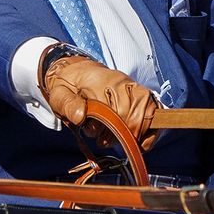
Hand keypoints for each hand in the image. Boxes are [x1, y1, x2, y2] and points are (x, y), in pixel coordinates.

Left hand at [42, 56, 158, 150]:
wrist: (75, 71)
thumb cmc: (68, 86)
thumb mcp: (59, 96)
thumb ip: (68, 105)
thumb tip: (80, 116)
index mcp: (99, 82)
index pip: (116, 111)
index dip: (112, 130)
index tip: (102, 140)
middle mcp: (120, 82)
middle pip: (133, 116)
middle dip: (121, 135)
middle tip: (104, 140)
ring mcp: (131, 86)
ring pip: (146, 114)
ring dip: (134, 133)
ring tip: (113, 137)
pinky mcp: (138, 92)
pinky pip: (154, 111)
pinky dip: (151, 130)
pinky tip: (140, 142)